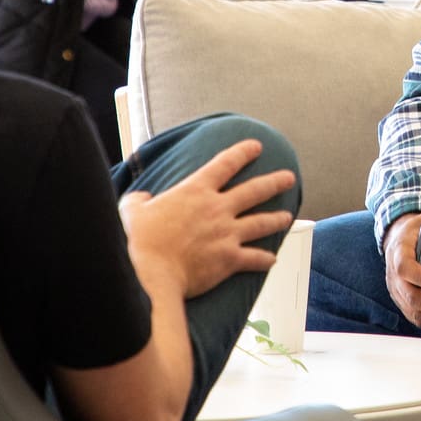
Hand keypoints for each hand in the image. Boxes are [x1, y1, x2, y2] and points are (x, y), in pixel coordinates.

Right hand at [118, 139, 295, 299]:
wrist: (152, 274)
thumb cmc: (140, 243)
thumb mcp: (132, 211)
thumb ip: (140, 201)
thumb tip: (141, 199)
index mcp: (195, 191)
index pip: (225, 164)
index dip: (243, 152)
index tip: (257, 146)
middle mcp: (217, 209)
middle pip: (255, 190)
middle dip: (275, 182)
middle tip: (289, 177)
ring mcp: (227, 234)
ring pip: (262, 223)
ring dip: (277, 219)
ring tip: (288, 216)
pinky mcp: (230, 259)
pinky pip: (255, 258)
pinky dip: (265, 259)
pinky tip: (272, 260)